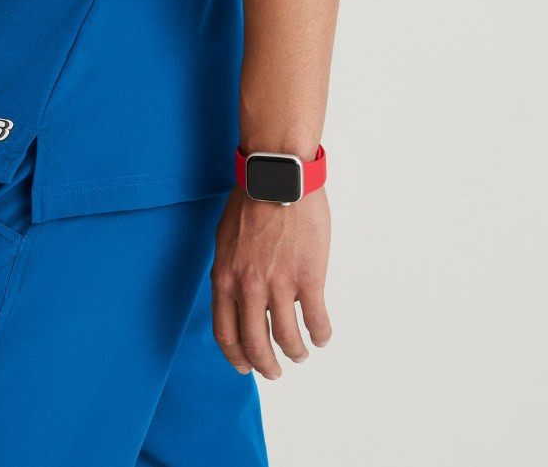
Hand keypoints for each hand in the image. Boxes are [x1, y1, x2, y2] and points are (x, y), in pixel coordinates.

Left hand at [210, 184, 332, 378]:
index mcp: (225, 278)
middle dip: (266, 365)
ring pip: (288, 339)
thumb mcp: (226, 240)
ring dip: (295, 352)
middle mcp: (248, 288)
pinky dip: (320, 335)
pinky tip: (322, 336)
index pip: (226, 333)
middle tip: (275, 371)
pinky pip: (316, 321)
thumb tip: (237, 296)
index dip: (236, 356)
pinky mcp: (308, 278)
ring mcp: (279, 285)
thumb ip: (231, 271)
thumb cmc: (251, 199)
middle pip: (255, 344)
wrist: (277, 176)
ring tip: (301, 353)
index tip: (245, 366)